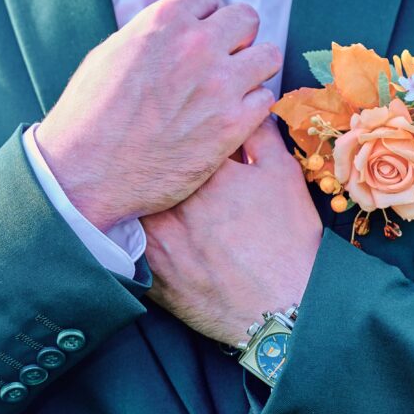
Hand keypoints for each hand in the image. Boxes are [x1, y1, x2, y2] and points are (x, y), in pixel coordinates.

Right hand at [35, 0, 282, 229]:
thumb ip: (149, 35)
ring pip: (268, 56)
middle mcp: (197, 45)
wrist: (87, 172)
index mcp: (164, 22)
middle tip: (225, 60)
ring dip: (253, 69)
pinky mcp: (232, 124)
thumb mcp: (110, 54)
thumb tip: (172, 29)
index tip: (200, 39)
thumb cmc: (89, 116)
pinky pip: (265, 100)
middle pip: (246, 19)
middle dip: (237, 37)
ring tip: (235, 88)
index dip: (206, 20)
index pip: (209, 0)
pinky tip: (231, 119)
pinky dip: (251, 108)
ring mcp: (219, 85)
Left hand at [141, 116, 322, 345]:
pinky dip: (127, 231)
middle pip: (147, 168)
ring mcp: (158, 240)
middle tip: (146, 151)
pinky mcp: (151, 272)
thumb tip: (246, 107)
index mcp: (204, 172)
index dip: (177, 129)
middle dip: (150, 159)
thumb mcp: (283, 175)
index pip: (177, 135)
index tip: (175, 123)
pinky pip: (125, 243)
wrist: (283, 307)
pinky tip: (134, 223)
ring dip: (134, 193)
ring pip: (131, 202)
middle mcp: (173, 202)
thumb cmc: (288, 239)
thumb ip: (259, 134)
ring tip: (133, 185)